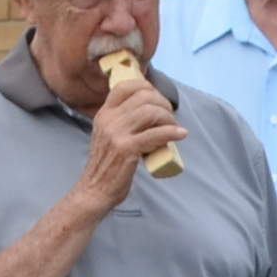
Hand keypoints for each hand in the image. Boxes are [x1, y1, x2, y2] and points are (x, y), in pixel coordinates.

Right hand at [78, 61, 184, 204]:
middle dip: (163, 103)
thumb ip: (121, 121)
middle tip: (170, 117)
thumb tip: (149, 111)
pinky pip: (155, 134)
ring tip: (173, 128)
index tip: (158, 99)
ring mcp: (117, 134)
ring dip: (168, 118)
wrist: (95, 190)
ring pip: (151, 112)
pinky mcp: (127, 149)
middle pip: (143, 96)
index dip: (147, 87)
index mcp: (104, 114)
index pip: (125, 86)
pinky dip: (172, 132)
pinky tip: (181, 134)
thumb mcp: (108, 136)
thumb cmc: (106, 165)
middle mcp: (109, 120)